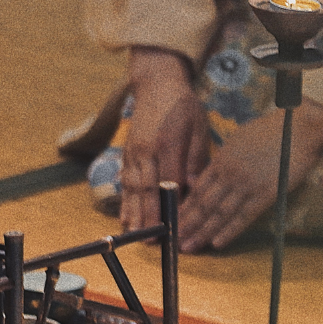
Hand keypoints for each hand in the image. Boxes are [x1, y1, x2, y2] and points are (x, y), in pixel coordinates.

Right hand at [119, 47, 209, 231]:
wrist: (155, 83)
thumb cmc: (182, 105)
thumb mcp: (198, 126)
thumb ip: (197, 157)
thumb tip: (195, 186)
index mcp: (167, 142)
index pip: (169, 181)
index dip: (170, 206)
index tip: (175, 227)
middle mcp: (146, 149)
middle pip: (146, 188)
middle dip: (147, 216)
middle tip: (149, 240)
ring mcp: (133, 151)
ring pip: (132, 187)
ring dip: (132, 212)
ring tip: (133, 235)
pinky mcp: (127, 153)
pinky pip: (124, 180)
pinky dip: (124, 200)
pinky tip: (124, 217)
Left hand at [177, 101, 322, 252]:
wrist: (296, 129)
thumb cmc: (268, 132)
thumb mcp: (236, 142)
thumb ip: (222, 162)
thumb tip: (208, 178)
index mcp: (221, 161)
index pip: (197, 189)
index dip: (184, 207)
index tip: (172, 220)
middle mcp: (229, 175)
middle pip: (203, 204)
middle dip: (187, 223)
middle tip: (172, 240)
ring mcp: (247, 186)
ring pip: (219, 213)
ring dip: (202, 232)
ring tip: (188, 247)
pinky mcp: (266, 195)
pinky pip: (244, 216)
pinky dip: (229, 231)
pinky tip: (217, 243)